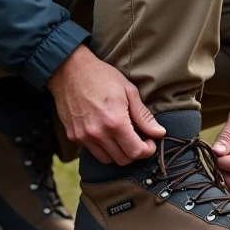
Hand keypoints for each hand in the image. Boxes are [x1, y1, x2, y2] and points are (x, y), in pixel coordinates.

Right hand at [47, 43, 165, 165]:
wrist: (69, 70)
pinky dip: (103, 148)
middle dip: (135, 152)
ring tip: (122, 136)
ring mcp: (83, 137)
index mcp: (115, 122)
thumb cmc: (101, 76)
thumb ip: (143, 115)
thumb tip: (159, 133)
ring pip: (107, 160)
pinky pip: (92, 151)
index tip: (149, 141)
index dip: (147, 150)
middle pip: (122, 160)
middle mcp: (98, 133)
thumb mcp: (128, 90)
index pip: (135, 152)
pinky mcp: (73, 136)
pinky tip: (107, 133)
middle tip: (139, 139)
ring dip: (118, 153)